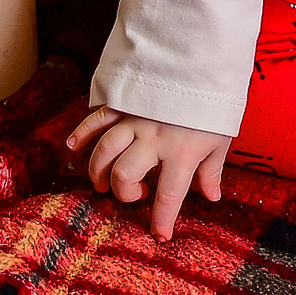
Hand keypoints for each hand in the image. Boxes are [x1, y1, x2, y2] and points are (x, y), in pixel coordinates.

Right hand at [66, 107, 232, 240]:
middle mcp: (154, 138)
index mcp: (182, 152)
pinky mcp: (125, 102)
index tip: (159, 235)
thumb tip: (210, 196)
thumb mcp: (221, 138)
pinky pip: (97, 119)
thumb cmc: (215, 103)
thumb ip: (211, 169)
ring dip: (99, 171)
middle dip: (123, 191)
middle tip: (134, 193)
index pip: (168, 195)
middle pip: (124, 174)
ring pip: (105, 151)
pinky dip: (82, 133)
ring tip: (102, 183)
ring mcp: (135, 119)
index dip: (162, 220)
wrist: (204, 59)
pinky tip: (73, 148)